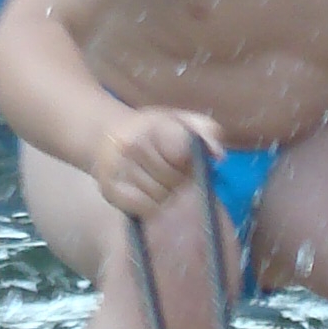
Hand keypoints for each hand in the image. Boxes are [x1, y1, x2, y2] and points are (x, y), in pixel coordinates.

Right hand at [91, 105, 220, 218]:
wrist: (107, 136)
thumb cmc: (152, 130)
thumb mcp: (180, 119)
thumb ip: (206, 131)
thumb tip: (220, 156)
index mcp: (152, 125)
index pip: (183, 153)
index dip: (188, 161)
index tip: (182, 157)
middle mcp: (131, 146)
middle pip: (173, 179)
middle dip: (178, 179)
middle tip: (170, 171)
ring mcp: (118, 169)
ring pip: (160, 197)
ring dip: (165, 194)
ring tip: (158, 181)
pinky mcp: (110, 190)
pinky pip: (144, 208)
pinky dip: (150, 205)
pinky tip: (146, 192)